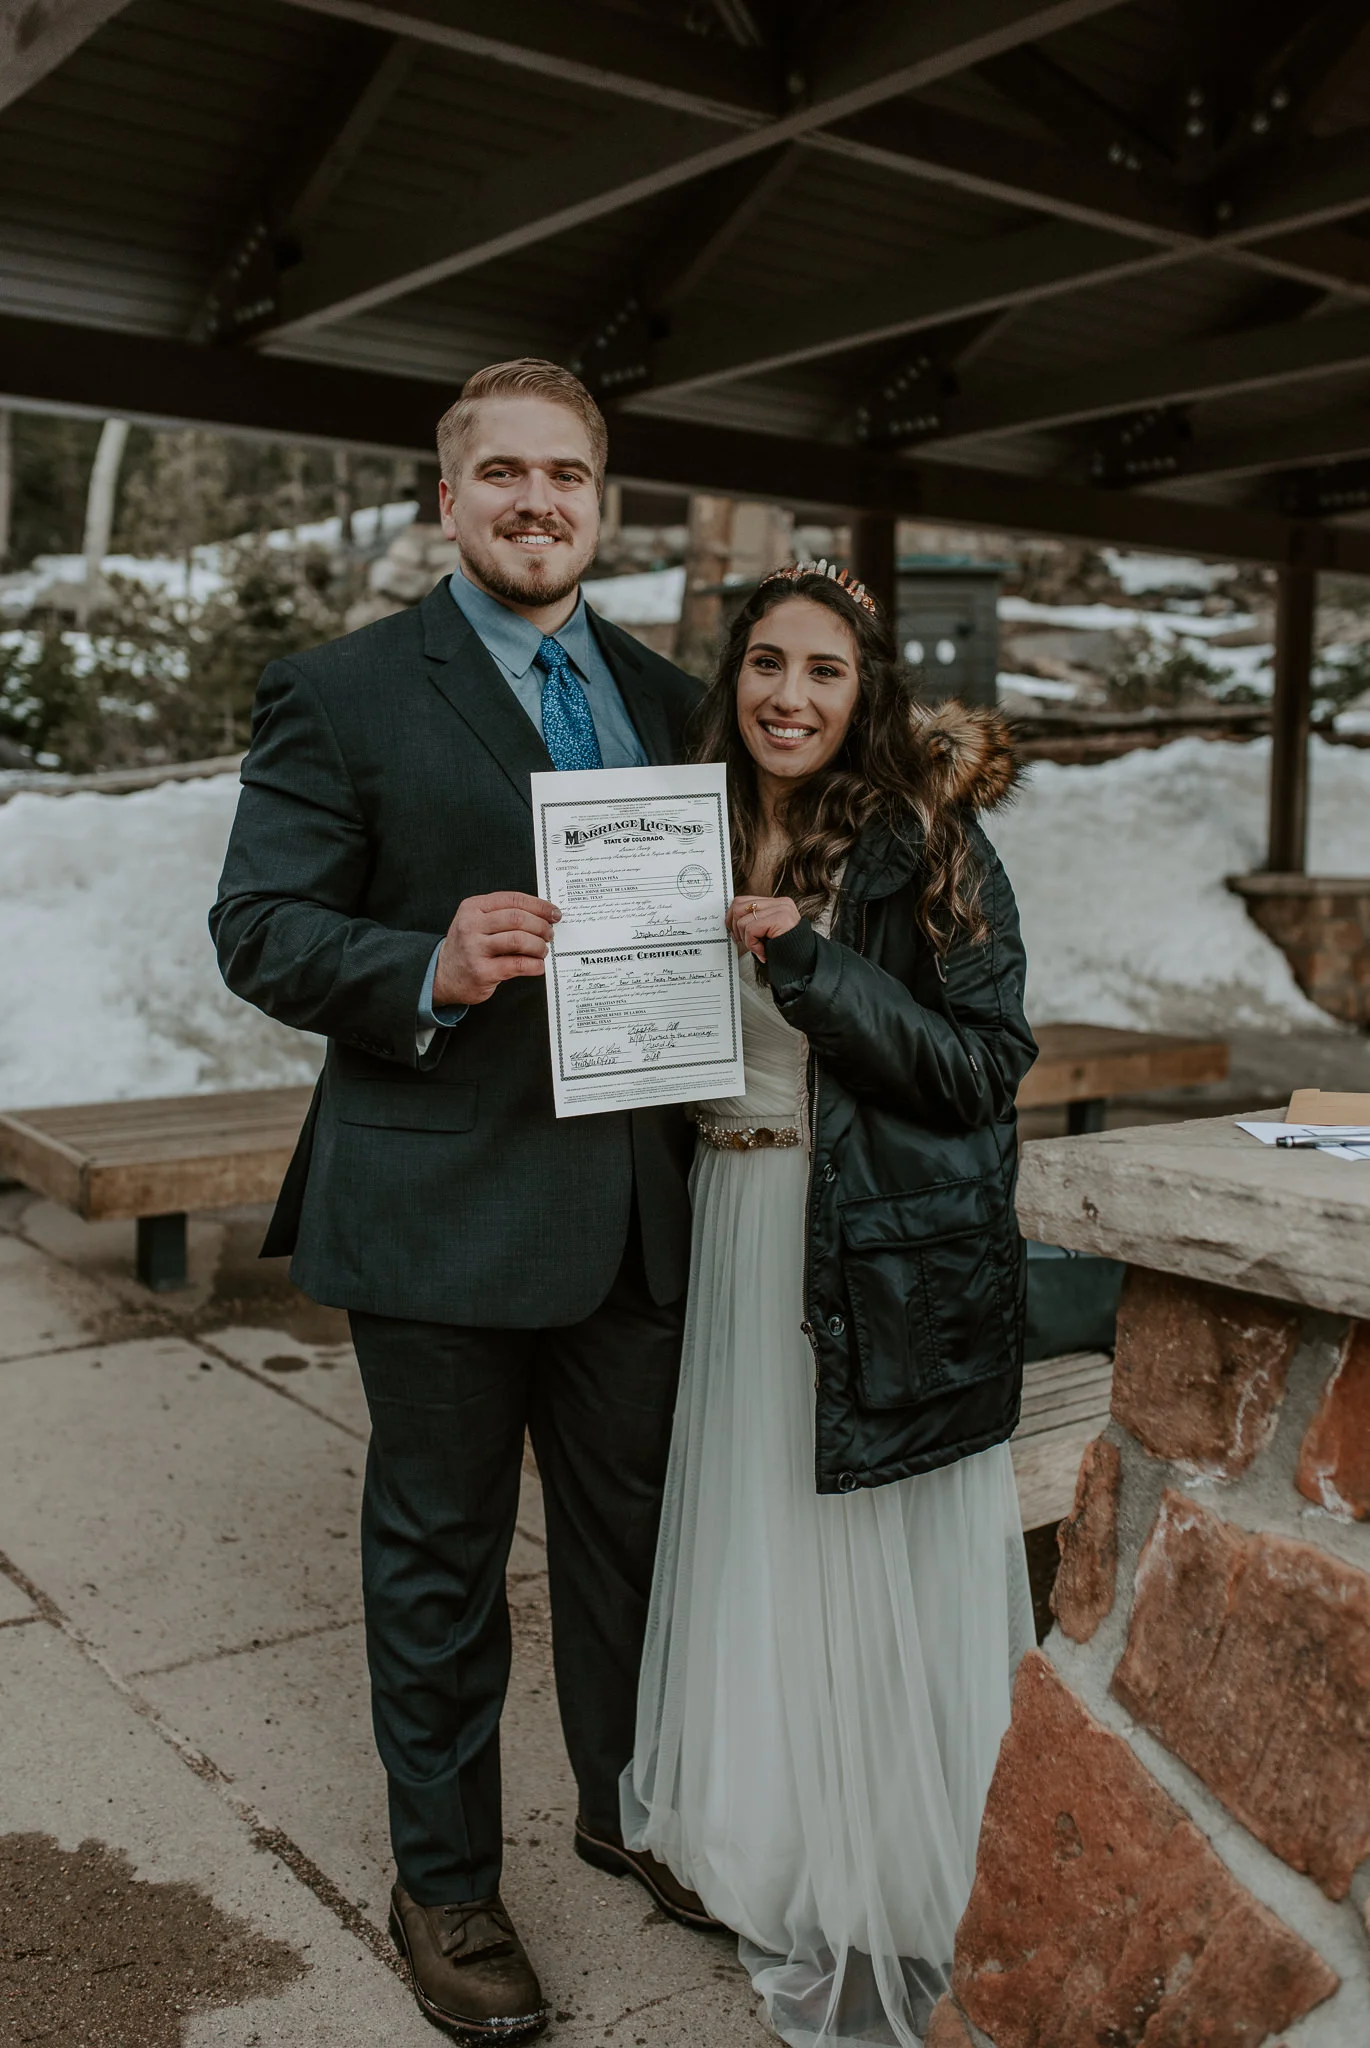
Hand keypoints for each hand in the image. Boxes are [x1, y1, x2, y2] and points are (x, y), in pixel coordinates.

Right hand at [432, 891, 560, 1005]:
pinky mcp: (482, 971)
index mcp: (473, 907)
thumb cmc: (468, 946)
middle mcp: (471, 925)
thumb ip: (503, 914)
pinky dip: (534, 965)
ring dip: (538, 945)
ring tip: (542, 950)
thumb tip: (542, 915)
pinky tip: (537, 965)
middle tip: (549, 934)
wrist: (442, 975)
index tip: (553, 913)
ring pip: (519, 940)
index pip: (513, 899)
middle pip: (518, 918)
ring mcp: (475, 949)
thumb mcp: (476, 921)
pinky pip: (517, 964)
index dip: (538, 905)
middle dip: (541, 926)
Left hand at [727, 892, 800, 961]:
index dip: (732, 917)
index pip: (743, 901)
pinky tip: (762, 951)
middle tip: (742, 941)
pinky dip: (752, 944)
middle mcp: (780, 903)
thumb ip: (754, 922)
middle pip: (739, 906)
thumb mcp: (766, 932)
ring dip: (746, 939)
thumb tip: (732, 922)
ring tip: (758, 948)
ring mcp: (781, 909)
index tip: (734, 931)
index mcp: (776, 904)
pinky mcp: (779, 919)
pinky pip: (751, 929)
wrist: (804, 964)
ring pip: (743, 920)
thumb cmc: (785, 951)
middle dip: (735, 927)